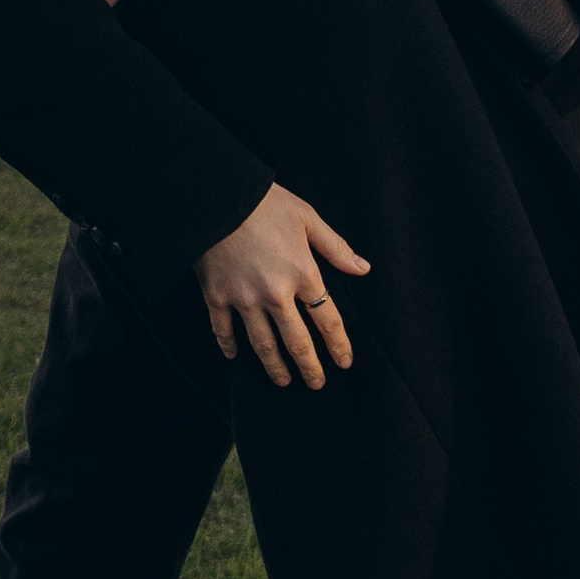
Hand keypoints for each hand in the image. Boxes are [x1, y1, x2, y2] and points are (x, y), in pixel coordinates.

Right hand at [197, 184, 369, 388]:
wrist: (216, 194)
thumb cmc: (265, 202)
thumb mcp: (307, 217)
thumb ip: (335, 247)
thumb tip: (363, 269)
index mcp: (302, 273)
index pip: (328, 320)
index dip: (339, 345)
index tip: (344, 362)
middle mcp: (275, 293)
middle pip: (297, 342)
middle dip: (310, 367)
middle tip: (317, 384)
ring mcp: (243, 298)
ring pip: (263, 344)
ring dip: (275, 367)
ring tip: (283, 381)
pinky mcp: (216, 296)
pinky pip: (223, 330)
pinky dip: (229, 346)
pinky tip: (235, 356)